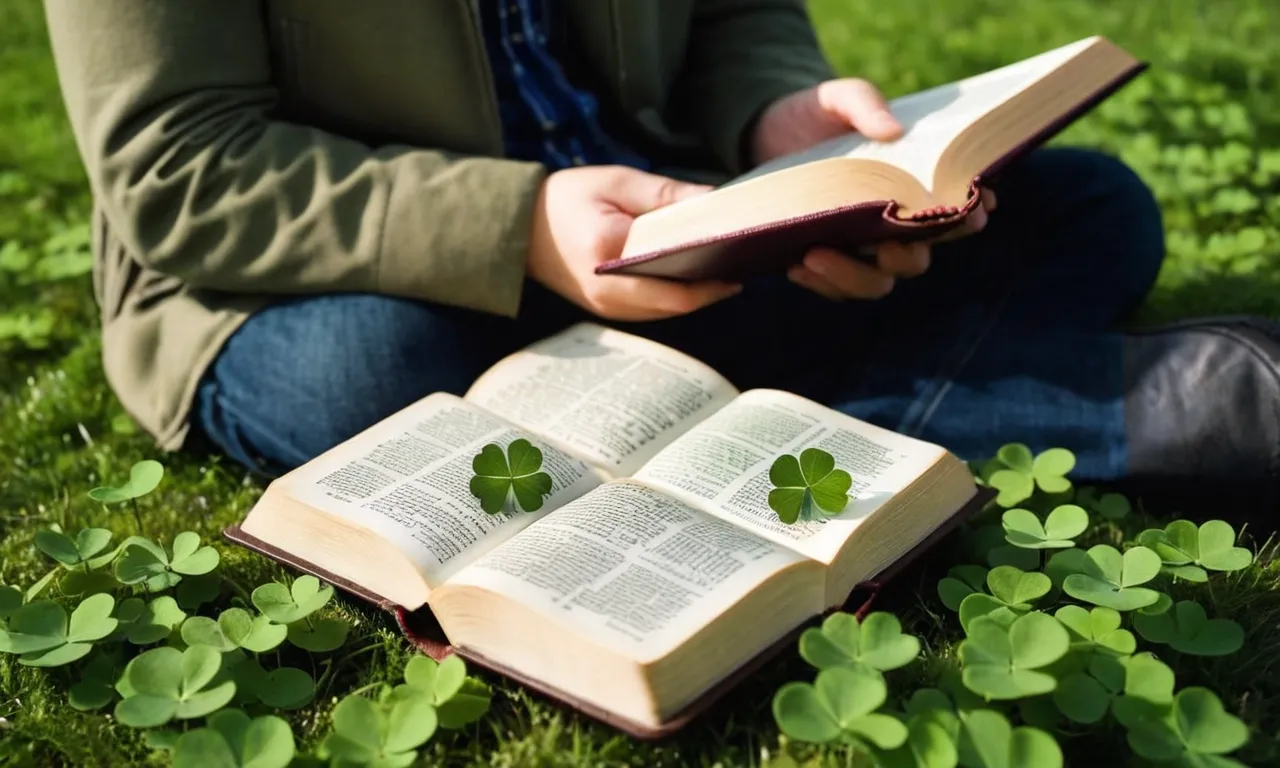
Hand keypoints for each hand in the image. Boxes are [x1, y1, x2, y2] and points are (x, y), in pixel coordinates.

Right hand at [526, 166, 741, 320]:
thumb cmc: (566, 198)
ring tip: (723, 270)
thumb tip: (713, 202)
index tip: (741, 259)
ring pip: (666, 312)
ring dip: (695, 296)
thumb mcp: (616, 181)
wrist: (518, 227)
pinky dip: (674, 297)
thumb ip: (665, 194)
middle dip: (711, 290)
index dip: (713, 278)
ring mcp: (604, 306)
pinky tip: (691, 277)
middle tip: (740, 266)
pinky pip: (650, 310)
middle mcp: (608, 291)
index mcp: (610, 254)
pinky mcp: (604, 309)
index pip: (675, 281)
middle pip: (676, 304)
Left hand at [752, 78, 996, 299]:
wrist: (767, 132)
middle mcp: (892, 227)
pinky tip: (796, 266)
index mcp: (912, 188)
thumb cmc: (819, 115)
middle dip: (908, 257)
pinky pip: (832, 287)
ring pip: (875, 282)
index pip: (954, 213)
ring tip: (817, 254)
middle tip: (887, 246)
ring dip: (853, 277)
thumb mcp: (838, 99)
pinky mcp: (825, 260)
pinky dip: (819, 282)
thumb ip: (864, 104)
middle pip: (916, 259)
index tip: (971, 214)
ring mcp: (859, 248)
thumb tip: (892, 130)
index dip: (968, 218)